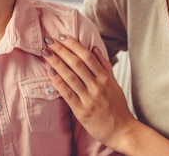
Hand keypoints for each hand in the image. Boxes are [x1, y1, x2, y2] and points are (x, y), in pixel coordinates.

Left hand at [41, 34, 139, 151]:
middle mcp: (98, 86)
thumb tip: (94, 48)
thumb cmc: (118, 108)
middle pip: (77, 63)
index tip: (62, 36)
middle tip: (49, 41)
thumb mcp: (115, 84)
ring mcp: (89, 99)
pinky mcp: (82, 111)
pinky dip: (57, 82)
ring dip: (56, 63)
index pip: (88, 56)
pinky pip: (67, 94)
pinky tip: (49, 72)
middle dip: (61, 50)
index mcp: (106, 78)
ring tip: (45, 53)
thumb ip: (105, 66)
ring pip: (70, 76)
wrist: (123, 132)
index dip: (74, 45)